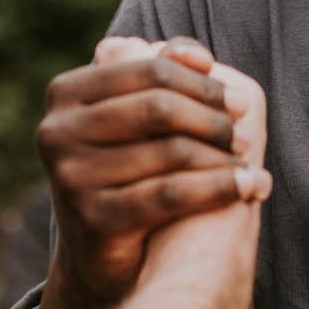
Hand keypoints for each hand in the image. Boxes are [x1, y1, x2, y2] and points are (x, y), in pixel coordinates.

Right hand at [37, 37, 269, 308]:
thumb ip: (166, 74)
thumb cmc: (130, 171)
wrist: (103, 254)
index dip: (200, 83)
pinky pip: (171, 194)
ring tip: (252, 166)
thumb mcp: (140, 118)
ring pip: (171, 152)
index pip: (149, 70)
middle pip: (159, 107)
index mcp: (65, 93)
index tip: (240, 103)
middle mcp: (56, 131)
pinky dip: (220, 188)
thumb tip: (198, 55)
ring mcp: (69, 176)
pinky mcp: (90, 219)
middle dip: (213, 120)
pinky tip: (251, 187)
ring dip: (223, 158)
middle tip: (246, 137)